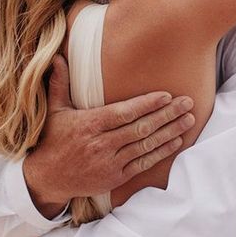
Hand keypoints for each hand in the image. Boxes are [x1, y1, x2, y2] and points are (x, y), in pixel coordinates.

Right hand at [23, 55, 194, 215]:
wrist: (46, 179)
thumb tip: (57, 57)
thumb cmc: (52, 140)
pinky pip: (143, 164)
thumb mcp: (54, 111)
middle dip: (167, 114)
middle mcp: (101, 144)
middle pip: (141, 128)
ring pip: (146, 145)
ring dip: (170, 132)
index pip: (124, 112)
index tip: (166, 95)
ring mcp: (110, 163)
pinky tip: (176, 141)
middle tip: (188, 102)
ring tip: (189, 119)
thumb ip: (59, 83)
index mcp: (89, 125)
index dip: (147, 104)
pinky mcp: (115, 178)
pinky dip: (161, 152)